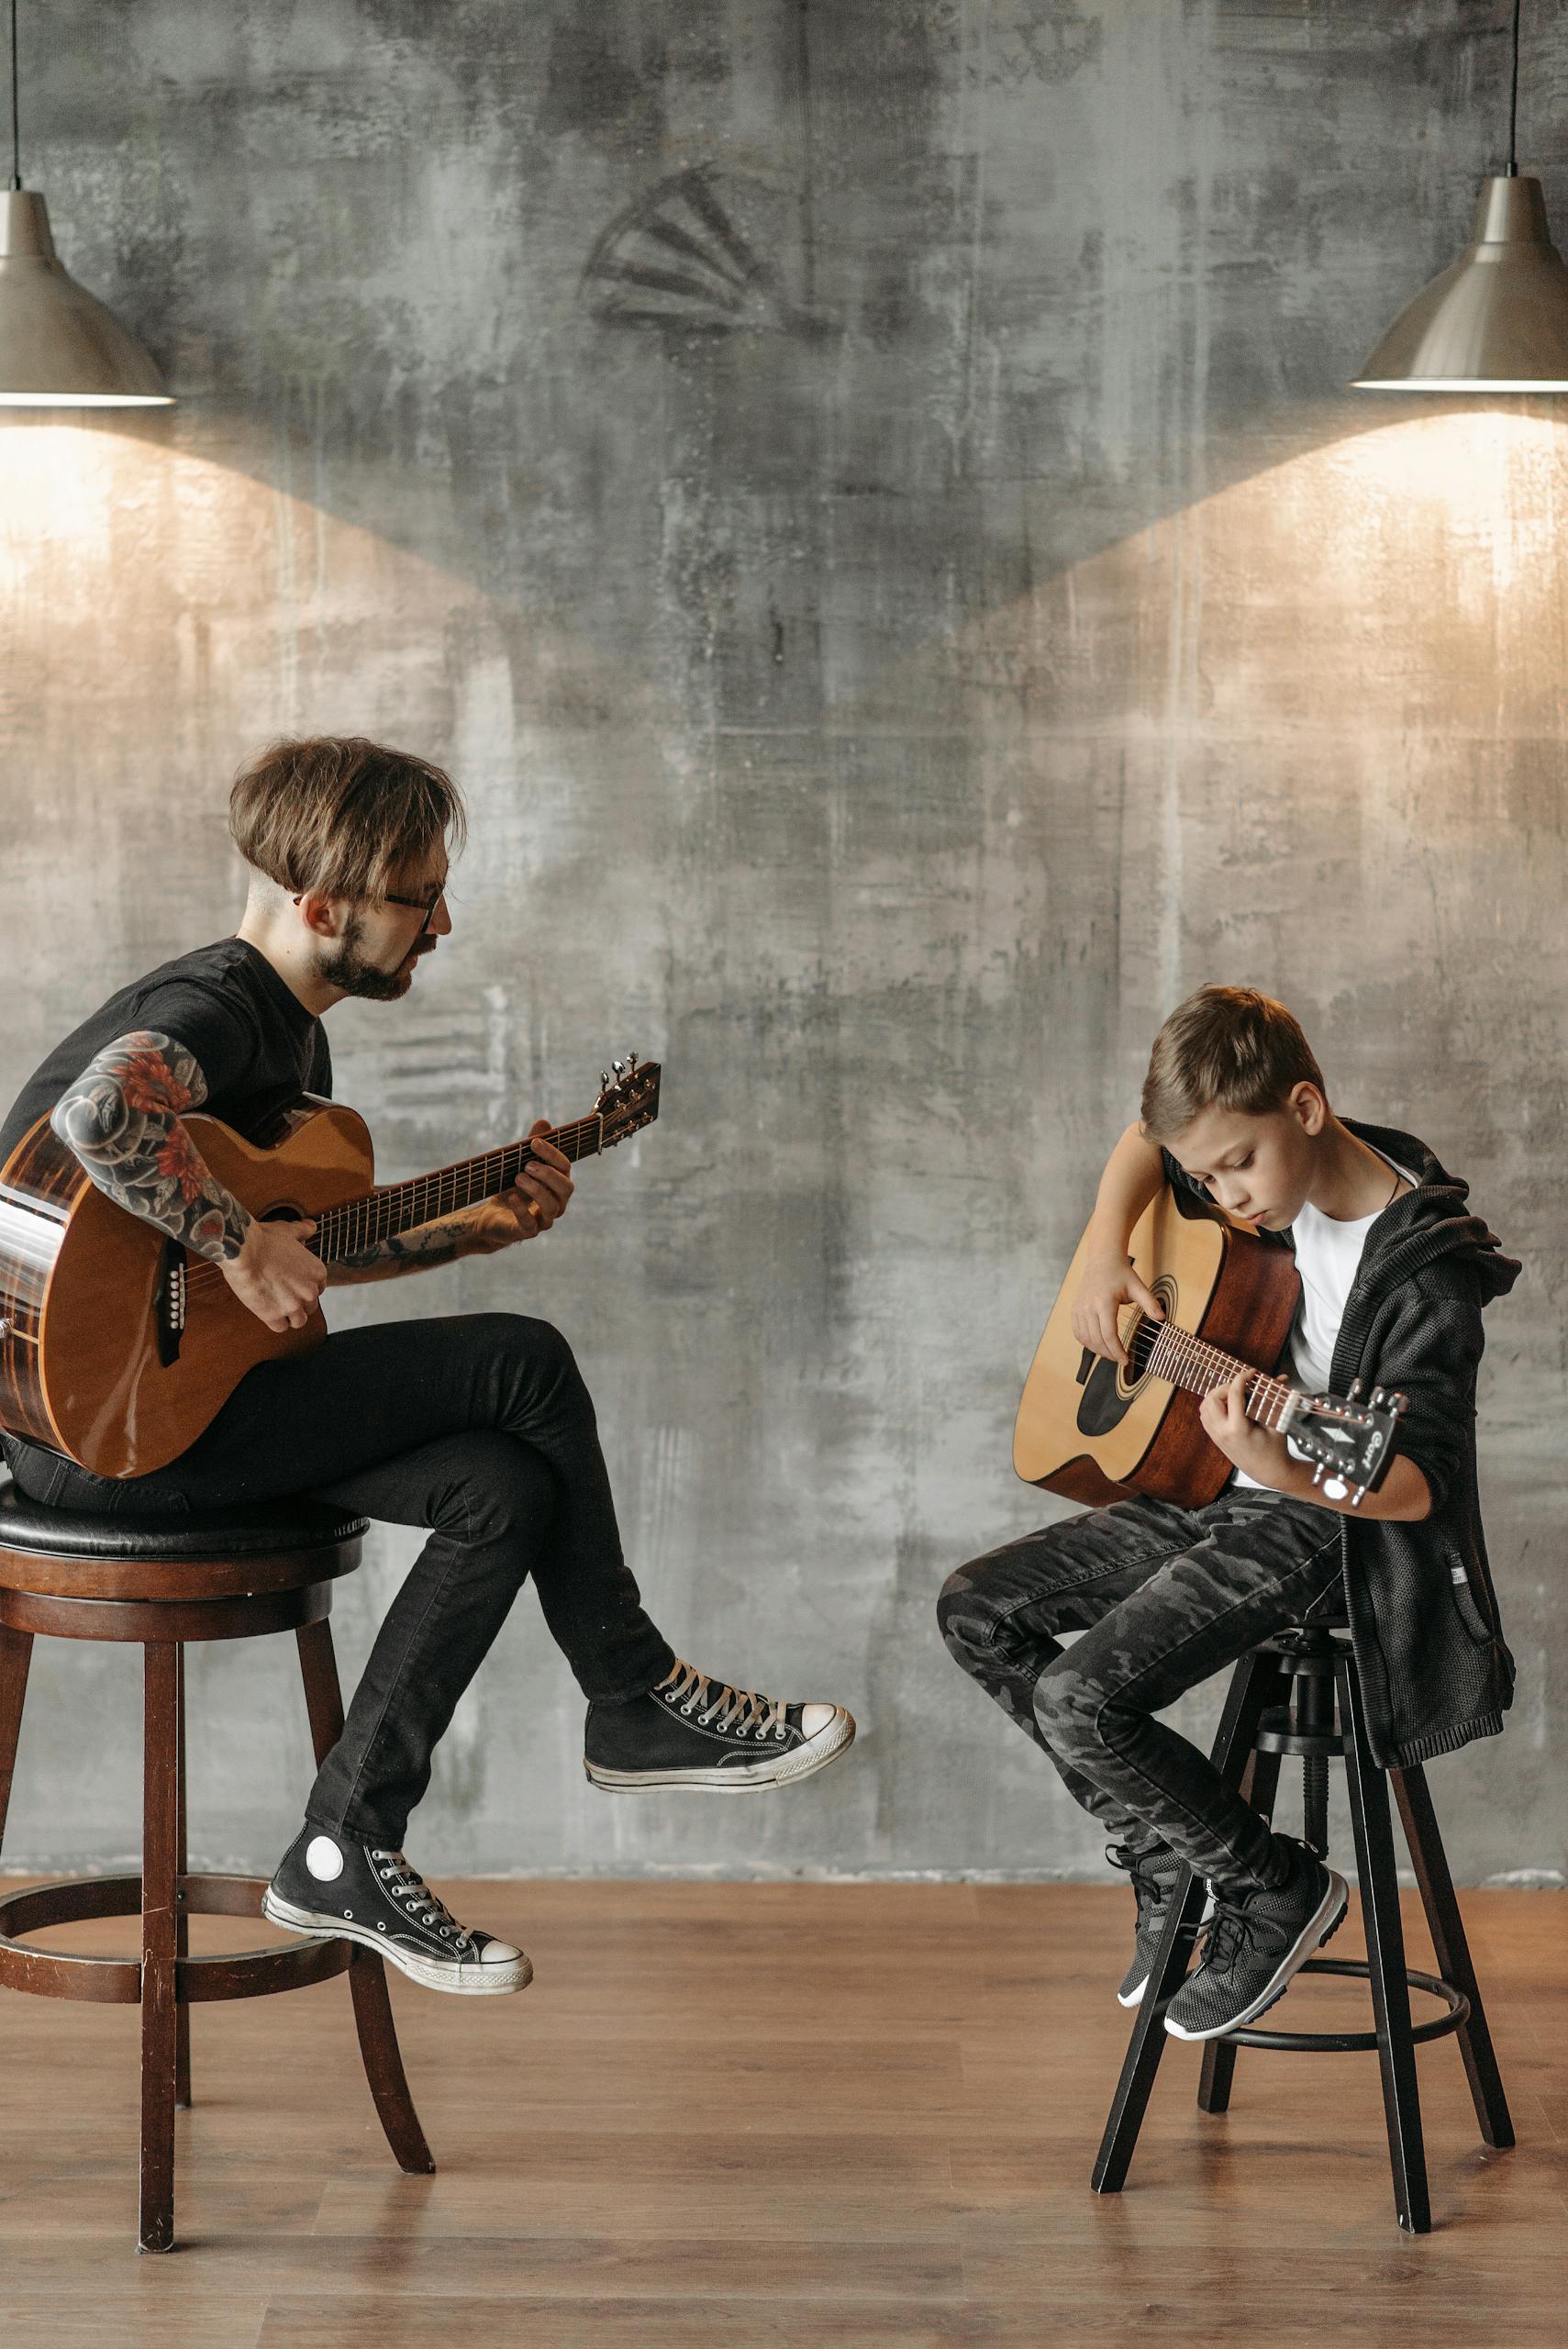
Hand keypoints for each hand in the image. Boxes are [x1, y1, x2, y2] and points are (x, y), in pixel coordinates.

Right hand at [221, 1216, 325, 1332]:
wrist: (244, 1250)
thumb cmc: (265, 1239)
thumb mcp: (288, 1231)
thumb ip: (302, 1231)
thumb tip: (312, 1226)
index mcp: (317, 1273)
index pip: (319, 1290)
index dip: (304, 1288)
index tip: (291, 1284)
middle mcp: (310, 1292)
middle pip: (310, 1307)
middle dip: (297, 1302)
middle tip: (281, 1294)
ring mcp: (293, 1306)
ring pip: (299, 1321)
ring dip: (288, 1316)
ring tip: (275, 1306)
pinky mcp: (274, 1316)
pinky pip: (281, 1328)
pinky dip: (274, 1322)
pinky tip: (266, 1312)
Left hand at [468, 1123, 574, 1252]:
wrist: (492, 1216)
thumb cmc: (511, 1188)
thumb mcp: (519, 1164)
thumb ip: (532, 1147)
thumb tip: (544, 1122)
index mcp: (558, 1184)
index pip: (565, 1168)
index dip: (552, 1154)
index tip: (534, 1143)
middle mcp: (557, 1202)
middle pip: (566, 1189)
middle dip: (548, 1174)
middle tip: (527, 1164)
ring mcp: (544, 1219)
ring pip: (552, 1207)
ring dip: (536, 1190)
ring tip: (517, 1177)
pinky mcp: (528, 1232)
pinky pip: (530, 1225)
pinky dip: (522, 1210)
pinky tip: (512, 1198)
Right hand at [1071, 1244, 1163, 1367]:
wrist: (1102, 1259)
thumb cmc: (1121, 1273)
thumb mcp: (1138, 1287)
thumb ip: (1150, 1303)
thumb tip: (1162, 1318)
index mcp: (1104, 1302)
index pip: (1109, 1334)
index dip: (1117, 1351)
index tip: (1125, 1361)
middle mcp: (1088, 1306)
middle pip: (1097, 1340)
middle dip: (1109, 1354)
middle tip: (1121, 1359)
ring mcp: (1079, 1308)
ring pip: (1086, 1339)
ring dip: (1098, 1350)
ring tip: (1111, 1354)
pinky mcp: (1075, 1309)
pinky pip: (1078, 1333)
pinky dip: (1087, 1343)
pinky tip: (1097, 1345)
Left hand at [1199, 1370, 1289, 1485]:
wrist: (1268, 1472)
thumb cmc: (1275, 1450)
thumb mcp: (1276, 1423)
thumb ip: (1275, 1399)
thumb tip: (1282, 1378)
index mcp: (1238, 1429)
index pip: (1234, 1394)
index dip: (1242, 1378)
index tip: (1252, 1373)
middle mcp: (1222, 1432)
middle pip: (1213, 1398)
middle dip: (1226, 1386)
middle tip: (1243, 1386)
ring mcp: (1216, 1435)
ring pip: (1205, 1405)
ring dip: (1218, 1395)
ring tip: (1236, 1395)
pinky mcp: (1214, 1437)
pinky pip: (1205, 1415)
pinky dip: (1213, 1405)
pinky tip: (1229, 1406)